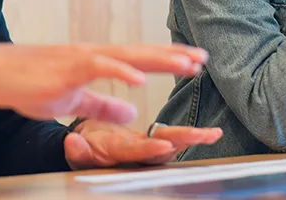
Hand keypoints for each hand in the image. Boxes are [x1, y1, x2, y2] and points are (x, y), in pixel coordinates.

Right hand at [0, 43, 207, 123]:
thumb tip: (131, 112)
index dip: (167, 60)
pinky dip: (120, 72)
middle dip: (174, 56)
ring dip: (158, 60)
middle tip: (204, 58)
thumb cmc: (28, 83)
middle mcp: (94, 54)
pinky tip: (139, 80)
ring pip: (127, 56)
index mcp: (96, 61)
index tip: (193, 61)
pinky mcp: (67, 68)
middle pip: (141, 54)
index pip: (139, 59)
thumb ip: (101, 105)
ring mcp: (81, 58)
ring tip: (185, 64)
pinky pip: (98, 69)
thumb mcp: (72, 99)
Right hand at [64, 120, 223, 168]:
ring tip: (213, 133)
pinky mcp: (149, 141)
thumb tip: (72, 142)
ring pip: (170, 142)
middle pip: (162, 149)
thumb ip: (77, 150)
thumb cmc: (82, 148)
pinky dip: (189, 134)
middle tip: (203, 136)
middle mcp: (136, 154)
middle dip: (182, 141)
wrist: (86, 146)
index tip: (163, 145)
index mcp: (117, 154)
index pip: (135, 152)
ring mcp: (145, 148)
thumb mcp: (76, 150)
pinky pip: (171, 137)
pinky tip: (208, 133)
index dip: (149, 149)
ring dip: (192, 137)